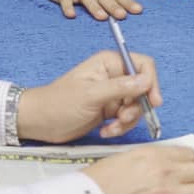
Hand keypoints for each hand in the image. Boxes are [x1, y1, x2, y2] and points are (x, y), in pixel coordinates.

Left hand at [17, 50, 161, 143]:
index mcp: (109, 62)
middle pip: (143, 89)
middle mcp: (114, 76)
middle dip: (137, 107)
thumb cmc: (59, 103)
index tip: (153, 101)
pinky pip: (126, 118)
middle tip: (123, 118)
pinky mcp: (109, 110)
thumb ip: (120, 88)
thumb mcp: (91, 95)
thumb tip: (147, 81)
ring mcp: (112, 94)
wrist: (40, 122)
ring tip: (110, 128)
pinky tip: (105, 131)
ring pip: (136, 106)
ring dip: (127, 120)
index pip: (142, 65)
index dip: (151, 82)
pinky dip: (120, 127)